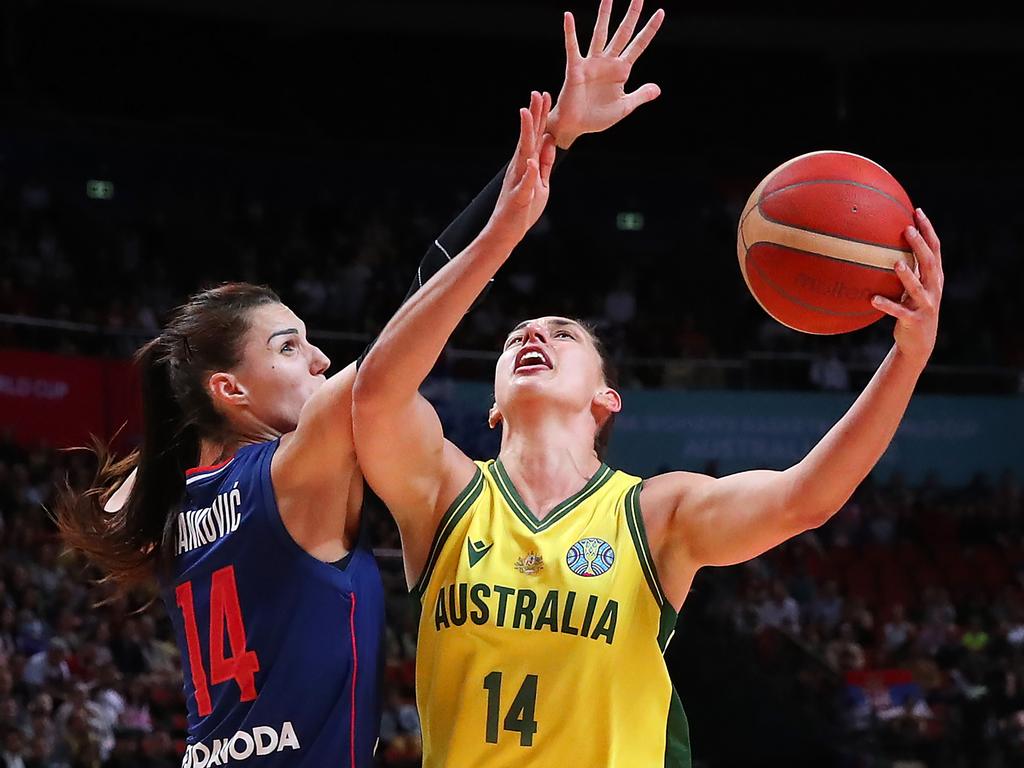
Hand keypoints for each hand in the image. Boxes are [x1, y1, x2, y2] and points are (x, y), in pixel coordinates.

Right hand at [487, 91, 556, 244]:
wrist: (506, 233)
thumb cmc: (523, 209)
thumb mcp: (541, 182)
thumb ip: (544, 163)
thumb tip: (549, 140)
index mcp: (525, 164)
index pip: (534, 136)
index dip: (539, 116)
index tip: (543, 95)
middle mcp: (518, 169)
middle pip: (528, 138)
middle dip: (533, 116)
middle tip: (537, 93)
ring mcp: (517, 182)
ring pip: (523, 154)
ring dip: (526, 134)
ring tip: (527, 114)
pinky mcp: (518, 199)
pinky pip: (524, 185)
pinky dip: (527, 174)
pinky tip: (530, 162)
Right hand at [547, 0, 664, 148]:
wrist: (576, 126)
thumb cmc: (597, 118)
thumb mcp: (624, 107)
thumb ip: (640, 96)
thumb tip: (658, 89)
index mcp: (621, 70)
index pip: (638, 45)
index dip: (649, 30)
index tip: (661, 13)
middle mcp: (608, 62)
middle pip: (623, 33)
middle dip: (631, 15)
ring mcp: (592, 63)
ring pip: (600, 33)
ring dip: (604, 15)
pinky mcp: (576, 68)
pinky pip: (573, 47)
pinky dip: (570, 32)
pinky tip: (569, 16)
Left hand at [872, 208, 943, 367]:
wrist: (919, 343)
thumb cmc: (910, 309)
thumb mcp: (910, 288)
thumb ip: (905, 268)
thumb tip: (880, 246)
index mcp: (934, 277)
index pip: (934, 249)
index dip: (928, 230)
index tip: (917, 211)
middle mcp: (934, 288)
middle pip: (930, 263)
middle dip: (920, 246)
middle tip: (907, 229)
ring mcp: (926, 305)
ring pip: (918, 288)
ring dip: (907, 275)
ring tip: (896, 263)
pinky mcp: (914, 321)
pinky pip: (899, 312)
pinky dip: (887, 305)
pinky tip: (872, 299)